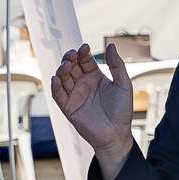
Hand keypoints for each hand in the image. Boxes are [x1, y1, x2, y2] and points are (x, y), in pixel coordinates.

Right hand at [52, 43, 136, 179]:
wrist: (117, 135)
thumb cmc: (122, 111)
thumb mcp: (123, 85)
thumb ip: (117, 65)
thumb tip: (111, 45)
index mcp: (95, 76)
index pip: (85, 60)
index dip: (83, 53)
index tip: (84, 48)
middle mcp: (83, 84)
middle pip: (71, 66)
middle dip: (70, 58)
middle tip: (72, 55)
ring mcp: (74, 95)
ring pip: (63, 78)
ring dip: (62, 70)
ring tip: (66, 65)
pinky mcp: (68, 108)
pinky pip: (58, 95)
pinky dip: (55, 87)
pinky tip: (56, 79)